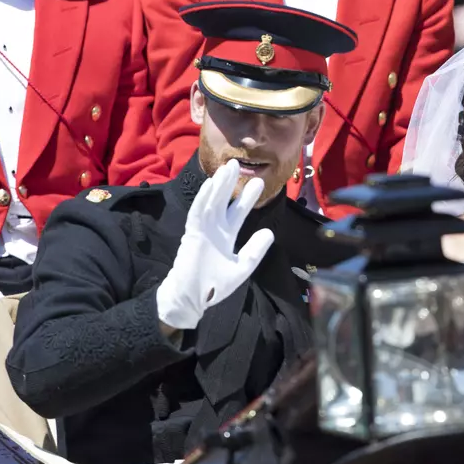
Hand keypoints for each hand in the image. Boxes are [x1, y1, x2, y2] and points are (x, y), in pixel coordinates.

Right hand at [156, 160, 274, 329]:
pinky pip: (198, 212)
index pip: (238, 212)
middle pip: (225, 201)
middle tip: (240, 164)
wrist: (194, 299)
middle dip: (232, 184)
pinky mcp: (192, 234)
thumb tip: (270, 233)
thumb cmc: (215, 285)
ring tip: (229, 166)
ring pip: (212, 202)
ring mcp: (202, 230)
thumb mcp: (242, 267)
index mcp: (226, 236)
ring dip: (219, 184)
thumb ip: (255, 250)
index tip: (258, 183)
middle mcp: (214, 229)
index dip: (247, 198)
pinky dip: (204, 198)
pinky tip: (211, 184)